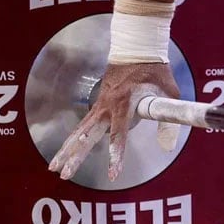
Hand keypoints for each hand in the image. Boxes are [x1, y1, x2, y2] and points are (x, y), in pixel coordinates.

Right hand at [48, 63, 180, 180]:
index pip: (118, 136)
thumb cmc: (154, 70)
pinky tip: (65, 153)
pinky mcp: (98, 105)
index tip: (113, 175)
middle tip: (64, 174)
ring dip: (66, 150)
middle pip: (87, 136)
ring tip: (54, 169)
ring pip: (79, 132)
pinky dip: (72, 139)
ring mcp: (100, 105)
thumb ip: (168, 121)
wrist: (136, 48)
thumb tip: (167, 148)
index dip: (115, 156)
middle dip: (75, 156)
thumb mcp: (169, 92)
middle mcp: (107, 106)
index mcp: (123, 103)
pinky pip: (83, 125)